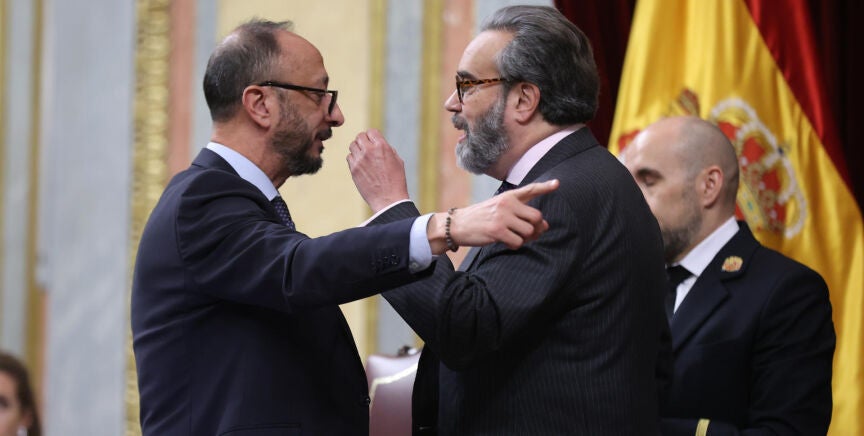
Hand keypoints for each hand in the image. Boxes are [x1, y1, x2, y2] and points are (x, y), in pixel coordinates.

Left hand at [347, 128, 409, 211]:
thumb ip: (387, 149)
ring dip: (357, 149)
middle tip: (367, 148)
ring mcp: (359, 160)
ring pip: (352, 146)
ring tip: (364, 156)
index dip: (373, 136)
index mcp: (382, 146)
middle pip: (359, 136)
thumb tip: (378, 143)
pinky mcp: (353, 170)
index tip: (374, 142)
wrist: (388, 199)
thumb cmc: (396, 181)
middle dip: (364, 141)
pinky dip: (354, 159)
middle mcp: (369, 151)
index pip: (371, 131)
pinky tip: (360, 165)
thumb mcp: (398, 161)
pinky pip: (349, 157)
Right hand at [427, 179, 559, 253]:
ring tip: (514, 238)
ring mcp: (502, 217)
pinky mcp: (497, 231)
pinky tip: (506, 243)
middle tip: (528, 233)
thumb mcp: (497, 207)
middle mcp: (507, 204)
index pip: (530, 189)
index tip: (557, 183)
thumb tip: (544, 226)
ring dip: (525, 238)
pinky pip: (518, 242)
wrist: (458, 224)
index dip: (545, 186)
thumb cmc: (480, 218)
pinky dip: (515, 245)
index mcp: (508, 196)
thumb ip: (519, 213)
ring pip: (529, 231)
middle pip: (537, 217)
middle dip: (536, 228)